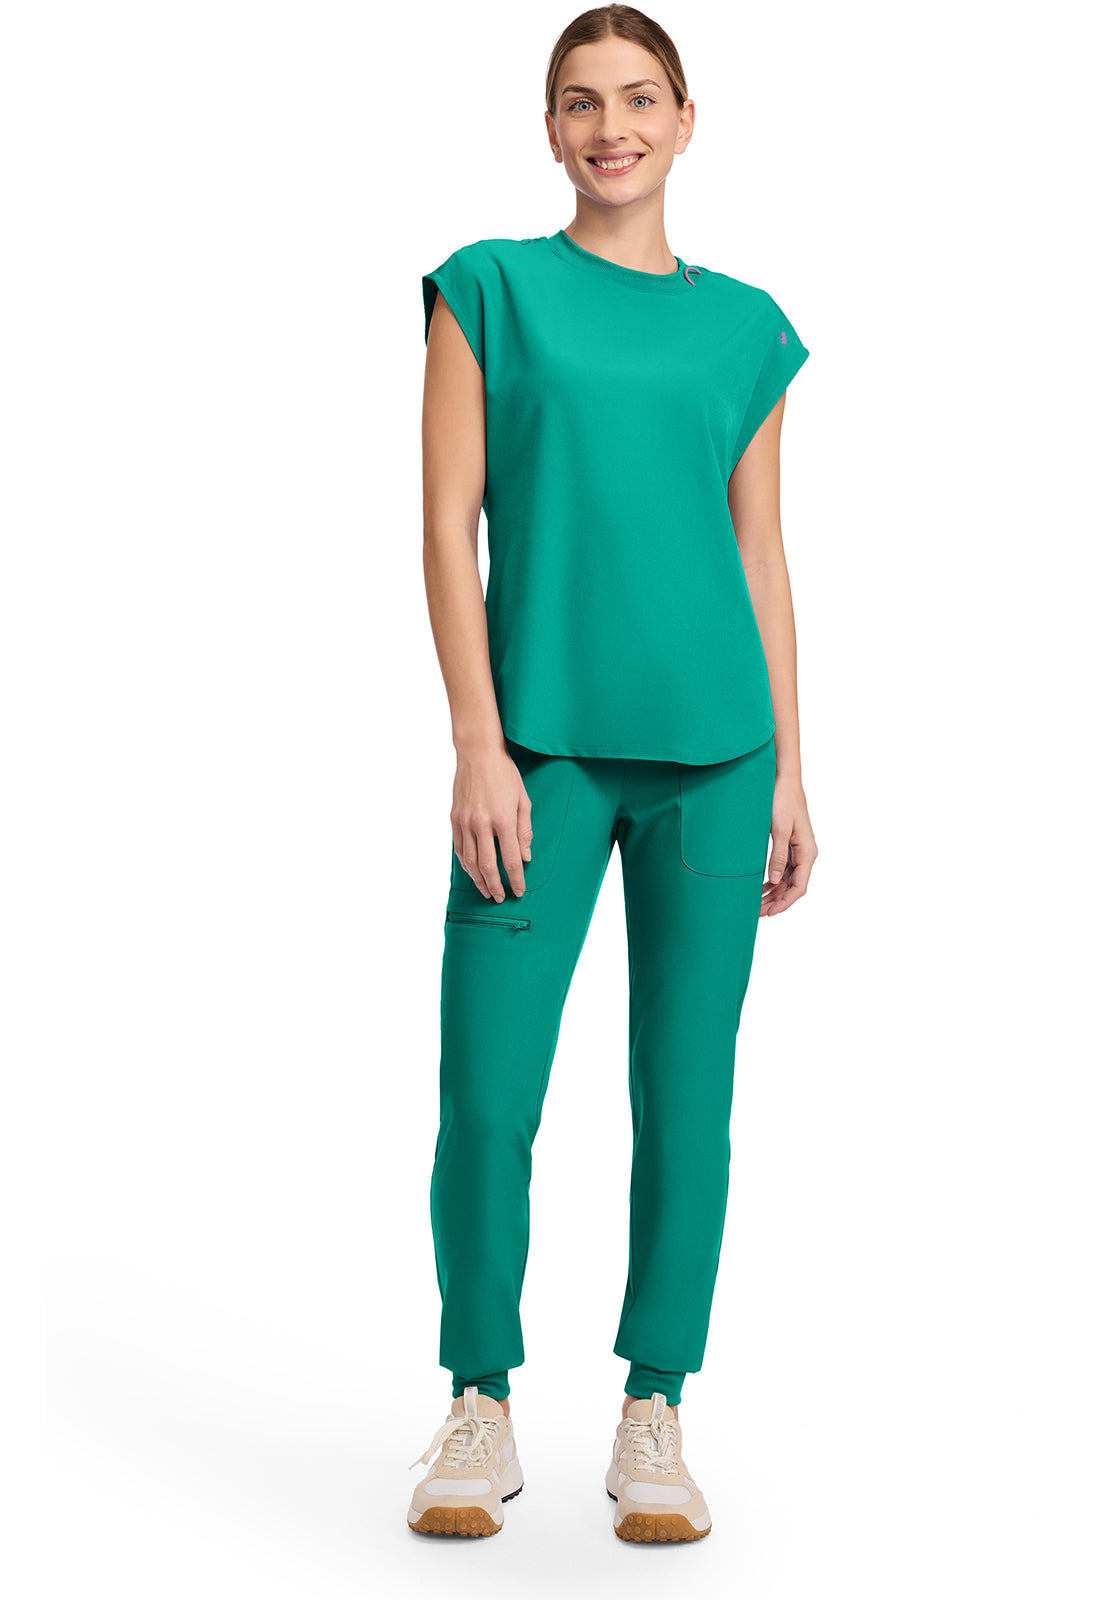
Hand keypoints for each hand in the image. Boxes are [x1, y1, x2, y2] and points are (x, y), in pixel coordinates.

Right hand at [451, 747, 532, 901]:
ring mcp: (465, 822)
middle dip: (495, 885)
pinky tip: (473, 872)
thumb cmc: (504, 774)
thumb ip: (524, 831)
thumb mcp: (522, 800)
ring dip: (479, 880)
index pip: (511, 859)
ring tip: (486, 891)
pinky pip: (459, 849)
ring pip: (470, 861)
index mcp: (503, 820)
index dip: (515, 879)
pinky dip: (466, 864)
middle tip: (500, 898)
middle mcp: (482, 824)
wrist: (478, 754)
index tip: (519, 891)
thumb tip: (526, 856)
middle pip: (488, 865)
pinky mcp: (454, 819)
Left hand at [761, 774, 817, 915]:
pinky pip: (784, 870)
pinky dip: (774, 881)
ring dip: (774, 893)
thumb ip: (778, 856)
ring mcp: (798, 851)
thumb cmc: (782, 800)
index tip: (770, 913)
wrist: (784, 780)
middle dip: (776, 902)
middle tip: (757, 912)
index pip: (799, 887)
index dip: (784, 903)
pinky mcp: (790, 845)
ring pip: (788, 880)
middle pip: (793, 887)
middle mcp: (806, 854)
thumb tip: (775, 881)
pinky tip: (762, 888)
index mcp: (807, 852)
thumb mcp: (779, 829)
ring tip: (757, 904)